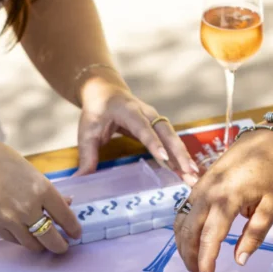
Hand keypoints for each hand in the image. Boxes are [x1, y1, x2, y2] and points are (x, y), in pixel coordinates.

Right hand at [0, 135, 80, 253]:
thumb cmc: (0, 160)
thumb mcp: (31, 172)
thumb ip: (49, 191)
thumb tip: (67, 203)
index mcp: (42, 190)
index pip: (65, 217)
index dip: (73, 229)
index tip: (76, 233)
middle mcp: (28, 208)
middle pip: (51, 239)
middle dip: (61, 245)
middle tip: (64, 246)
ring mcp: (10, 220)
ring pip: (33, 244)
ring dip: (41, 246)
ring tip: (45, 243)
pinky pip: (15, 241)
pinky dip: (23, 240)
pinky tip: (27, 237)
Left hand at [75, 70, 198, 183]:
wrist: (105, 91)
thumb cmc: (96, 111)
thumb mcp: (87, 132)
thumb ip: (86, 155)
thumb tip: (79, 180)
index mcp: (129, 111)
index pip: (143, 127)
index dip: (153, 142)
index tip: (162, 157)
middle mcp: (147, 113)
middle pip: (166, 133)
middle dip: (178, 153)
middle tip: (189, 171)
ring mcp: (156, 119)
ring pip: (173, 138)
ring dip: (184, 156)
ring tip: (193, 176)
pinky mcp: (159, 127)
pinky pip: (172, 142)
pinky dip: (180, 155)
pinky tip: (187, 171)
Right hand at [175, 128, 272, 271]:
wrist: (257, 145)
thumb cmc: (267, 177)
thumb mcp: (271, 207)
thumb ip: (255, 235)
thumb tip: (239, 261)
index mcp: (226, 200)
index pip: (210, 237)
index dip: (206, 260)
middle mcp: (206, 197)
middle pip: (189, 234)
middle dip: (190, 259)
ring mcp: (196, 192)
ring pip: (180, 226)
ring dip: (183, 249)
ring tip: (193, 267)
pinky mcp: (193, 190)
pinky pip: (181, 216)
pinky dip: (181, 234)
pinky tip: (188, 247)